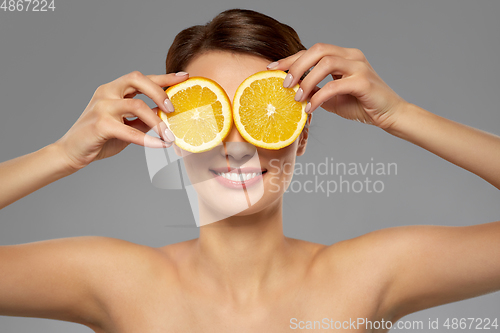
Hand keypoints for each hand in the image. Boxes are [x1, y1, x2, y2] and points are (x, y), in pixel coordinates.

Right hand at [55, 71, 188, 170]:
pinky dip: (148, 139)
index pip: (141, 78)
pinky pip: (129, 131)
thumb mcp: (127, 125)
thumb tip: (168, 115)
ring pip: (137, 105)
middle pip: (137, 79)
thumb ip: (145, 118)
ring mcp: (102, 106)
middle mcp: (106, 92)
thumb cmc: (101, 138)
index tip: (184, 77)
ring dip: (158, 121)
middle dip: (160, 92)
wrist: (72, 152)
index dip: (163, 77)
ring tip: (170, 135)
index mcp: (113, 89)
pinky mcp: (99, 124)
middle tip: (173, 109)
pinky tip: (160, 145)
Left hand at [268, 43, 407, 128]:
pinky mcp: (364, 82)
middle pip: (318, 49)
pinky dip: (319, 96)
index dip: (291, 58)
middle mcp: (352, 56)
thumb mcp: (331, 97)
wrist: (389, 115)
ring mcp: (359, 67)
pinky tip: (310, 108)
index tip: (273, 68)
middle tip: (284, 84)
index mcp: (344, 56)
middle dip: (297, 65)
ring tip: (297, 97)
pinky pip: (335, 85)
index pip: (313, 51)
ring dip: (307, 80)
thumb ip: (315, 90)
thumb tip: (292, 90)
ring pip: (326, 62)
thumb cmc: (361, 105)